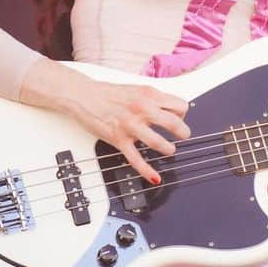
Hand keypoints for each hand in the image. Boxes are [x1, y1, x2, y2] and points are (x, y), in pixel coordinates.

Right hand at [66, 80, 191, 183]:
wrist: (83, 96)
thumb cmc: (109, 93)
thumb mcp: (137, 89)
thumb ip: (154, 99)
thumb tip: (169, 109)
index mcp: (149, 95)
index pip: (179, 106)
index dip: (183, 114)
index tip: (180, 119)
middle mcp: (142, 109)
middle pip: (175, 123)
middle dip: (183, 133)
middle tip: (183, 136)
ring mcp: (130, 125)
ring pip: (158, 142)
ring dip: (168, 149)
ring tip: (169, 150)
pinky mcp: (119, 139)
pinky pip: (136, 159)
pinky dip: (147, 171)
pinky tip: (154, 177)